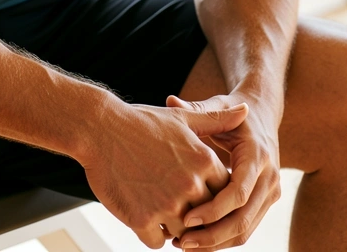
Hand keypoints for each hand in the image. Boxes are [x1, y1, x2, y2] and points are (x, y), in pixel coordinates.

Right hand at [79, 95, 248, 248]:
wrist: (99, 128)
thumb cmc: (141, 122)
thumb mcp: (182, 119)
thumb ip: (217, 120)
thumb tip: (247, 109)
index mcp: (203, 161)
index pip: (223, 194)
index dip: (209, 195)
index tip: (193, 188)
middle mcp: (189, 185)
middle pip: (205, 217)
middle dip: (194, 215)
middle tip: (174, 201)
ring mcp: (166, 204)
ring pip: (185, 234)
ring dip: (173, 226)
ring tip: (158, 204)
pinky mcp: (141, 219)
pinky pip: (157, 241)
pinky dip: (151, 233)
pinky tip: (142, 210)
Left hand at [166, 93, 281, 249]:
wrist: (261, 115)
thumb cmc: (232, 111)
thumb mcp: (217, 106)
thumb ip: (196, 109)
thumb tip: (170, 100)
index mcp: (257, 156)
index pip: (238, 194)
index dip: (212, 210)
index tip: (185, 219)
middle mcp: (269, 177)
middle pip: (243, 219)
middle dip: (211, 235)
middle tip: (182, 242)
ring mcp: (271, 193)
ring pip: (245, 230)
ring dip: (215, 242)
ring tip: (184, 245)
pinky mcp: (266, 202)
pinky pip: (246, 228)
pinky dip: (222, 238)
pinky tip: (197, 240)